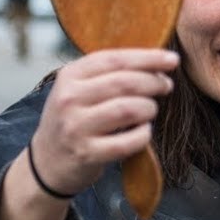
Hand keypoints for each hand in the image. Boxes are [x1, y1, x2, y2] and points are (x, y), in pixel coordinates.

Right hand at [29, 48, 178, 196]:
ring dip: (149, 108)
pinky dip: (143, 134)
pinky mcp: (86, 153)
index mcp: (70, 76)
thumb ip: (110, 73)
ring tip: (151, 109)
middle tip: (166, 86)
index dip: (148, 58)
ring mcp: (76, 127)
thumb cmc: (76, 118)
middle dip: (154, 82)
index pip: (115, 59)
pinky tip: (144, 131)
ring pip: (128, 109)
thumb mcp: (80, 89)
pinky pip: (127, 141)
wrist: (47, 161)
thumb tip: (158, 62)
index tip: (172, 59)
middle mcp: (69, 98)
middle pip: (125, 82)